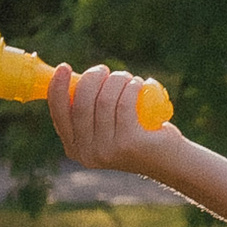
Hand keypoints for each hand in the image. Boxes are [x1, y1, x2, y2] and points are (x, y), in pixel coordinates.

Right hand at [50, 64, 177, 177]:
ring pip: (105, 101)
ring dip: (117, 80)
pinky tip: (139, 83)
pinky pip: (124, 104)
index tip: (64, 67)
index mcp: (75, 148)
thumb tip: (72, 78)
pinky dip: (131, 87)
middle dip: (92, 78)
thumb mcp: (106, 127)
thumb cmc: (135, 134)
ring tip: (127, 78)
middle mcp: (87, 153)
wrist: (169, 160)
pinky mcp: (130, 143)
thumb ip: (88, 111)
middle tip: (105, 70)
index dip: (57, 88)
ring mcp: (108, 151)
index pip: (59, 114)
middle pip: (81, 104)